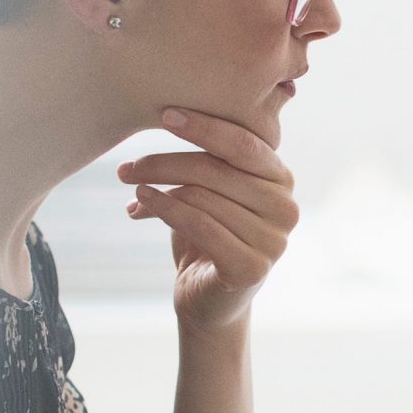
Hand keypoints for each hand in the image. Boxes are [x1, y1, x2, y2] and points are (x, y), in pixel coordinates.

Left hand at [119, 107, 298, 330]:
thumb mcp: (212, 191)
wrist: (208, 300)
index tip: (164, 115)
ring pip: (203, 197)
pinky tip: (139, 204)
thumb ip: (211, 157)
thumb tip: (170, 112)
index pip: (244, 143)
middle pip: (218, 170)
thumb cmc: (206, 236)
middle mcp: (286, 208)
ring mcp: (274, 240)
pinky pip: (199, 225)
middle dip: (165, 162)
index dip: (204, 127)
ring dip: (157, 188)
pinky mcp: (252, 268)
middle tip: (126, 166)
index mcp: (281, 179)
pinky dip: (164, 210)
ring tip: (131, 187)